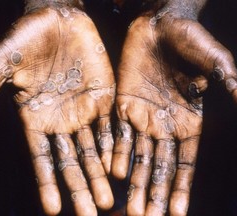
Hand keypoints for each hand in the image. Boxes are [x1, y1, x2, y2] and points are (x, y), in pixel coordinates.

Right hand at [0, 4, 114, 215]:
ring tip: (108, 201)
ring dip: (100, 175)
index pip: (42, 158)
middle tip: (90, 215)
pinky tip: (118, 168)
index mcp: (36, 118)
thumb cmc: (27, 36)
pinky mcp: (103, 98)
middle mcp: (61, 120)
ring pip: (93, 150)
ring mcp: (83, 110)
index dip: (47, 183)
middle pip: (71, 161)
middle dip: (80, 188)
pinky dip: (114, 147)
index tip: (53, 211)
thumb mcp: (3, 61)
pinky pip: (110, 127)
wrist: (58, 18)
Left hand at [111, 0, 236, 214]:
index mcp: (189, 122)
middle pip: (159, 167)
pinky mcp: (122, 105)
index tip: (177, 215)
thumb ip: (228, 86)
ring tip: (129, 209)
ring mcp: (142, 117)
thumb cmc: (190, 39)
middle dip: (153, 194)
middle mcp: (165, 126)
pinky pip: (118, 135)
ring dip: (134, 182)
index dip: (180, 188)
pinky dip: (116, 153)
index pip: (184, 163)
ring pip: (137, 157)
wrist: (159, 24)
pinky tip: (113, 173)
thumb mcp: (216, 63)